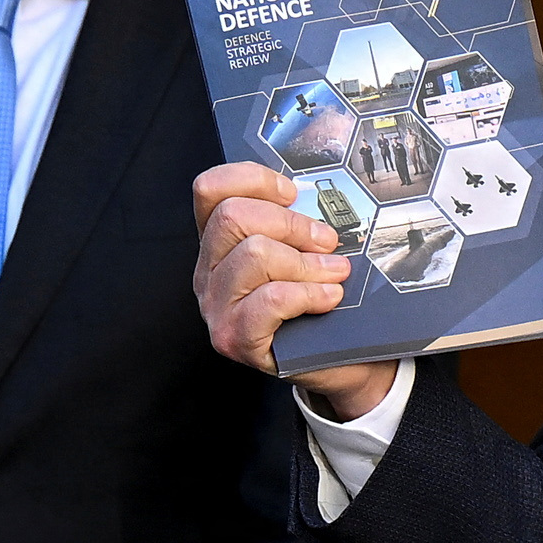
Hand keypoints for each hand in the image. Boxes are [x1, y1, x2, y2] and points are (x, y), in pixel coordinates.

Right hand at [192, 163, 401, 418]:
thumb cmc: (318, 301)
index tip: (293, 193)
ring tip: (335, 273)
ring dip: (306, 262)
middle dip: (290, 223)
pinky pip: (271, 299)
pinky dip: (309, 293)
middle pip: (232, 217)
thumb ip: (293, 222)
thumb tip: (314, 193)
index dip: (252, 179)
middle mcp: (206, 272)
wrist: (336, 362)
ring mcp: (216, 307)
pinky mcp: (234, 338)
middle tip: (326, 241)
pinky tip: (329, 298)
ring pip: (254, 255)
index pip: (211, 189)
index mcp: (218, 243)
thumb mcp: (301, 252)